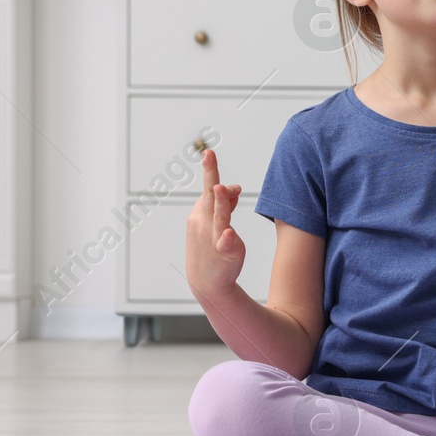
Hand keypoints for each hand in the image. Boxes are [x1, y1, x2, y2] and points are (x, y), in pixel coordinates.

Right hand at [186, 149, 244, 298]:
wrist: (206, 281)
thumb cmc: (210, 247)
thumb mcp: (215, 223)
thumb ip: (225, 204)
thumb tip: (233, 188)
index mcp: (200, 212)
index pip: (210, 191)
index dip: (221, 182)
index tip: (235, 186)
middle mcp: (204, 221)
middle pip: (209, 195)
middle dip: (210, 173)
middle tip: (209, 154)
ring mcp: (213, 236)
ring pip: (218, 216)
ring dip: (220, 202)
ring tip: (221, 188)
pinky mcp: (224, 252)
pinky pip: (224, 244)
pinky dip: (226, 238)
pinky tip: (229, 235)